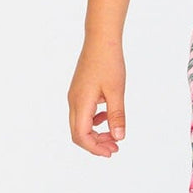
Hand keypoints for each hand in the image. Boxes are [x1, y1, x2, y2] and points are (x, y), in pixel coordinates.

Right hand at [69, 39, 126, 157]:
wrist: (101, 40)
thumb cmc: (109, 62)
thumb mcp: (117, 91)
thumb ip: (117, 116)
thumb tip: (118, 137)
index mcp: (81, 103)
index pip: (81, 135)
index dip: (95, 147)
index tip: (111, 152)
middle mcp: (73, 101)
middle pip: (78, 133)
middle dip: (95, 144)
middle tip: (115, 148)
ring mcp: (75, 96)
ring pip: (80, 124)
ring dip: (95, 133)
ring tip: (113, 136)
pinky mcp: (79, 91)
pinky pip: (83, 113)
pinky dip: (94, 121)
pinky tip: (107, 117)